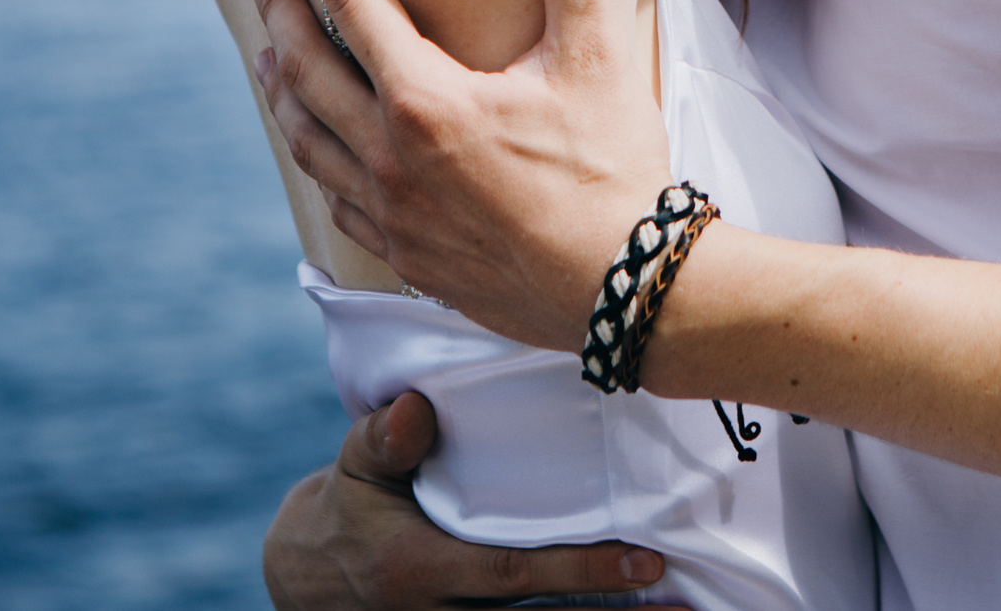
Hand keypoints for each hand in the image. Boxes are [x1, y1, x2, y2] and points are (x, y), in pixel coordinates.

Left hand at [246, 0, 670, 352]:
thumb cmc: (612, 169)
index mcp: (426, 101)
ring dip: (284, 90)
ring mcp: (393, 213)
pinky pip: (337, 200)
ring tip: (270, 57)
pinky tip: (325, 149)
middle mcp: (391, 157)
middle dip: (279, 12)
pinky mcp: (408, 256)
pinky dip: (318, 160)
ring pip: (309, 140)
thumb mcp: (594, 60)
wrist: (624, 290)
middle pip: (307, 70)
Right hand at [264, 391, 682, 608]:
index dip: (580, 570)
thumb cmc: (349, 512)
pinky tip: (646, 609)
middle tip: (684, 599)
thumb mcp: (352, 472)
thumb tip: (417, 409)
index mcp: (424, 573)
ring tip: (682, 610)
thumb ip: (383, 443)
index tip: (644, 562)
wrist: (316, 581)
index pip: (513, 574)